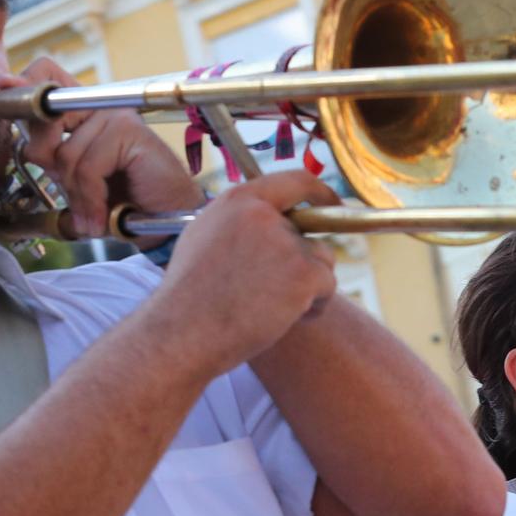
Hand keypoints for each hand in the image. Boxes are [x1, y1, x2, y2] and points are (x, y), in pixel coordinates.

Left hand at [5, 57, 203, 238]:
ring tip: (90, 214)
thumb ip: (51, 155)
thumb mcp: (74, 177)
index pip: (46, 73)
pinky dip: (91, 199)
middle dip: (46, 158)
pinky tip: (101, 215)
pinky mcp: (130, 133)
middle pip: (45, 114)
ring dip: (76, 195)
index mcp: (83, 111)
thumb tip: (24, 141)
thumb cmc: (121, 198)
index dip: (24, 85)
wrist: (163, 220)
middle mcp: (99, 106)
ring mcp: (116, 117)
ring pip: (66, 155)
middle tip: (66, 190)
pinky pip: (88, 167)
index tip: (3, 91)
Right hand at [147, 171, 340, 374]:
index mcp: (238, 201)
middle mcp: (263, 215)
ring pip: (323, 260)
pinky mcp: (303, 273)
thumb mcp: (204, 237)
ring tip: (268, 306)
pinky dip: (313, 306)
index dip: (319, 192)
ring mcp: (285, 243)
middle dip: (299, 264)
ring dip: (307, 286)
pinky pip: (328, 285)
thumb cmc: (189, 298)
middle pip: (309, 234)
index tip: (332, 202)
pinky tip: (280, 318)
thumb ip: (240, 221)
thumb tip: (271, 217)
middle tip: (269, 292)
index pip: (293, 181)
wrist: (182, 334)